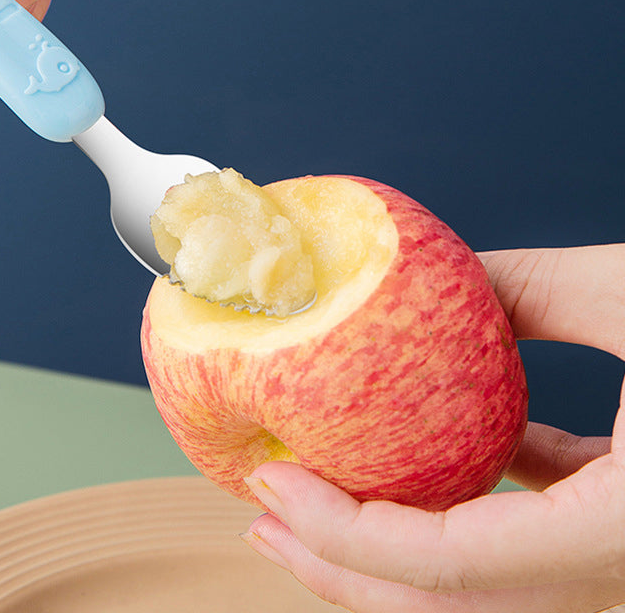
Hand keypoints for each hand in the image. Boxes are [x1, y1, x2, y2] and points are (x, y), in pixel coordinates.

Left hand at [241, 244, 624, 611]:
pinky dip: (468, 503)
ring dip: (395, 549)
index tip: (269, 478)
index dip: (339, 532)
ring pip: (485, 586)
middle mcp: (621, 572)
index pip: (448, 563)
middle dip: (342, 570)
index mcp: (619, 534)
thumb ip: (534, 287)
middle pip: (450, 606)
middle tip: (264, 522)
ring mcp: (622, 560)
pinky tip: (437, 459)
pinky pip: (531, 534)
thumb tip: (440, 273)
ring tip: (318, 505)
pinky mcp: (624, 528)